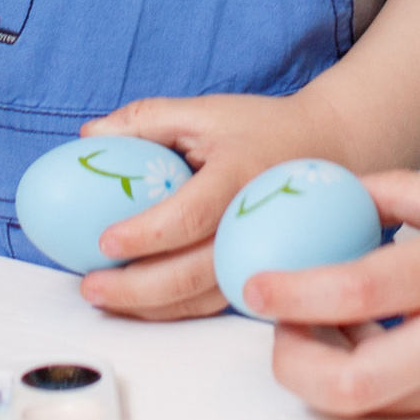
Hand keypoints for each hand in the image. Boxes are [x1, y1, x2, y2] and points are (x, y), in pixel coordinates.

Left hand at [74, 89, 348, 323]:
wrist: (329, 147)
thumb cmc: (262, 128)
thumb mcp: (205, 110)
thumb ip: (147, 119)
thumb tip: (90, 136)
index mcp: (240, 175)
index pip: (191, 215)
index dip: (146, 234)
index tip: (105, 242)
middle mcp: (255, 222)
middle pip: (194, 273)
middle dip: (135, 289)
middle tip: (91, 286)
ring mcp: (263, 254)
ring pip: (202, 299)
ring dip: (149, 307)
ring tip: (105, 299)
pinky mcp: (262, 273)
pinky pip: (214, 302)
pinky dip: (173, 309)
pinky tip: (140, 303)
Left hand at [258, 173, 419, 417]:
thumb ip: (405, 195)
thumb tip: (336, 193)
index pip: (356, 289)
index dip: (292, 296)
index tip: (255, 285)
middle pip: (349, 385)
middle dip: (294, 365)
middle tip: (282, 327)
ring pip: (370, 404)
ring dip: (329, 371)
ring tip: (333, 325)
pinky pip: (403, 405)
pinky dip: (370, 379)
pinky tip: (375, 340)